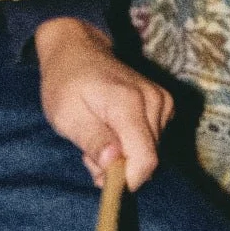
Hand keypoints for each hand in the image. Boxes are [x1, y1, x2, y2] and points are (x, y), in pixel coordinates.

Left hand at [34, 16, 173, 187]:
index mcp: (128, 103)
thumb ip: (93, 139)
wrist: (77, 49)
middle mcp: (153, 101)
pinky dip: (131, 144)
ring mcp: (162, 100)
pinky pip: (153, 140)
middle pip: (148, 158)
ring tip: (98, 137)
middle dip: (119, 167)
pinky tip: (112, 131)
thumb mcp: (66, 114)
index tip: (101, 181)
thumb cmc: (66, 82)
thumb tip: (113, 164)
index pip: (146, 159)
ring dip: (124, 156)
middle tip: (89, 153)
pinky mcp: (164, 103)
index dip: (127, 180)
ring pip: (150, 152)